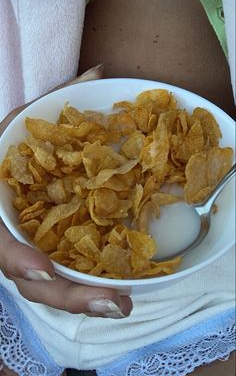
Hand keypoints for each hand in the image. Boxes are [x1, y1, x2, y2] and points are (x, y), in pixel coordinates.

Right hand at [0, 65, 131, 318]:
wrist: (2, 170)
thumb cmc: (7, 151)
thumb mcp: (18, 124)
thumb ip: (53, 103)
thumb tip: (99, 70)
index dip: (16, 257)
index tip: (43, 269)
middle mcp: (7, 235)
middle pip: (28, 278)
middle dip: (67, 293)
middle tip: (114, 303)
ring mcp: (25, 250)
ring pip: (47, 286)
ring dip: (83, 300)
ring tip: (123, 305)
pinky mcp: (44, 254)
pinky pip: (61, 277)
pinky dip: (84, 288)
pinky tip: (116, 293)